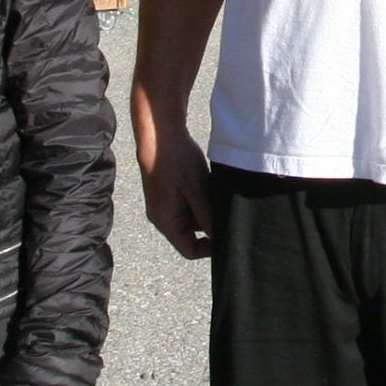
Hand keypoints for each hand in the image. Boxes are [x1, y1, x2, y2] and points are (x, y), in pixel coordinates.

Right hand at [140, 127, 215, 259]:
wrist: (159, 134)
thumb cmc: (176, 161)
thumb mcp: (198, 190)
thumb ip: (207, 217)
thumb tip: (220, 238)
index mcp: (166, 222)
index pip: (190, 251)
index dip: (210, 248)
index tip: (226, 234)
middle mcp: (162, 218)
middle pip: (191, 234)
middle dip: (208, 222)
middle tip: (221, 205)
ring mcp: (163, 206)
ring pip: (190, 219)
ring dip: (204, 209)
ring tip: (211, 190)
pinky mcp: (167, 195)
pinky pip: (186, 206)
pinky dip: (198, 199)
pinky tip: (205, 184)